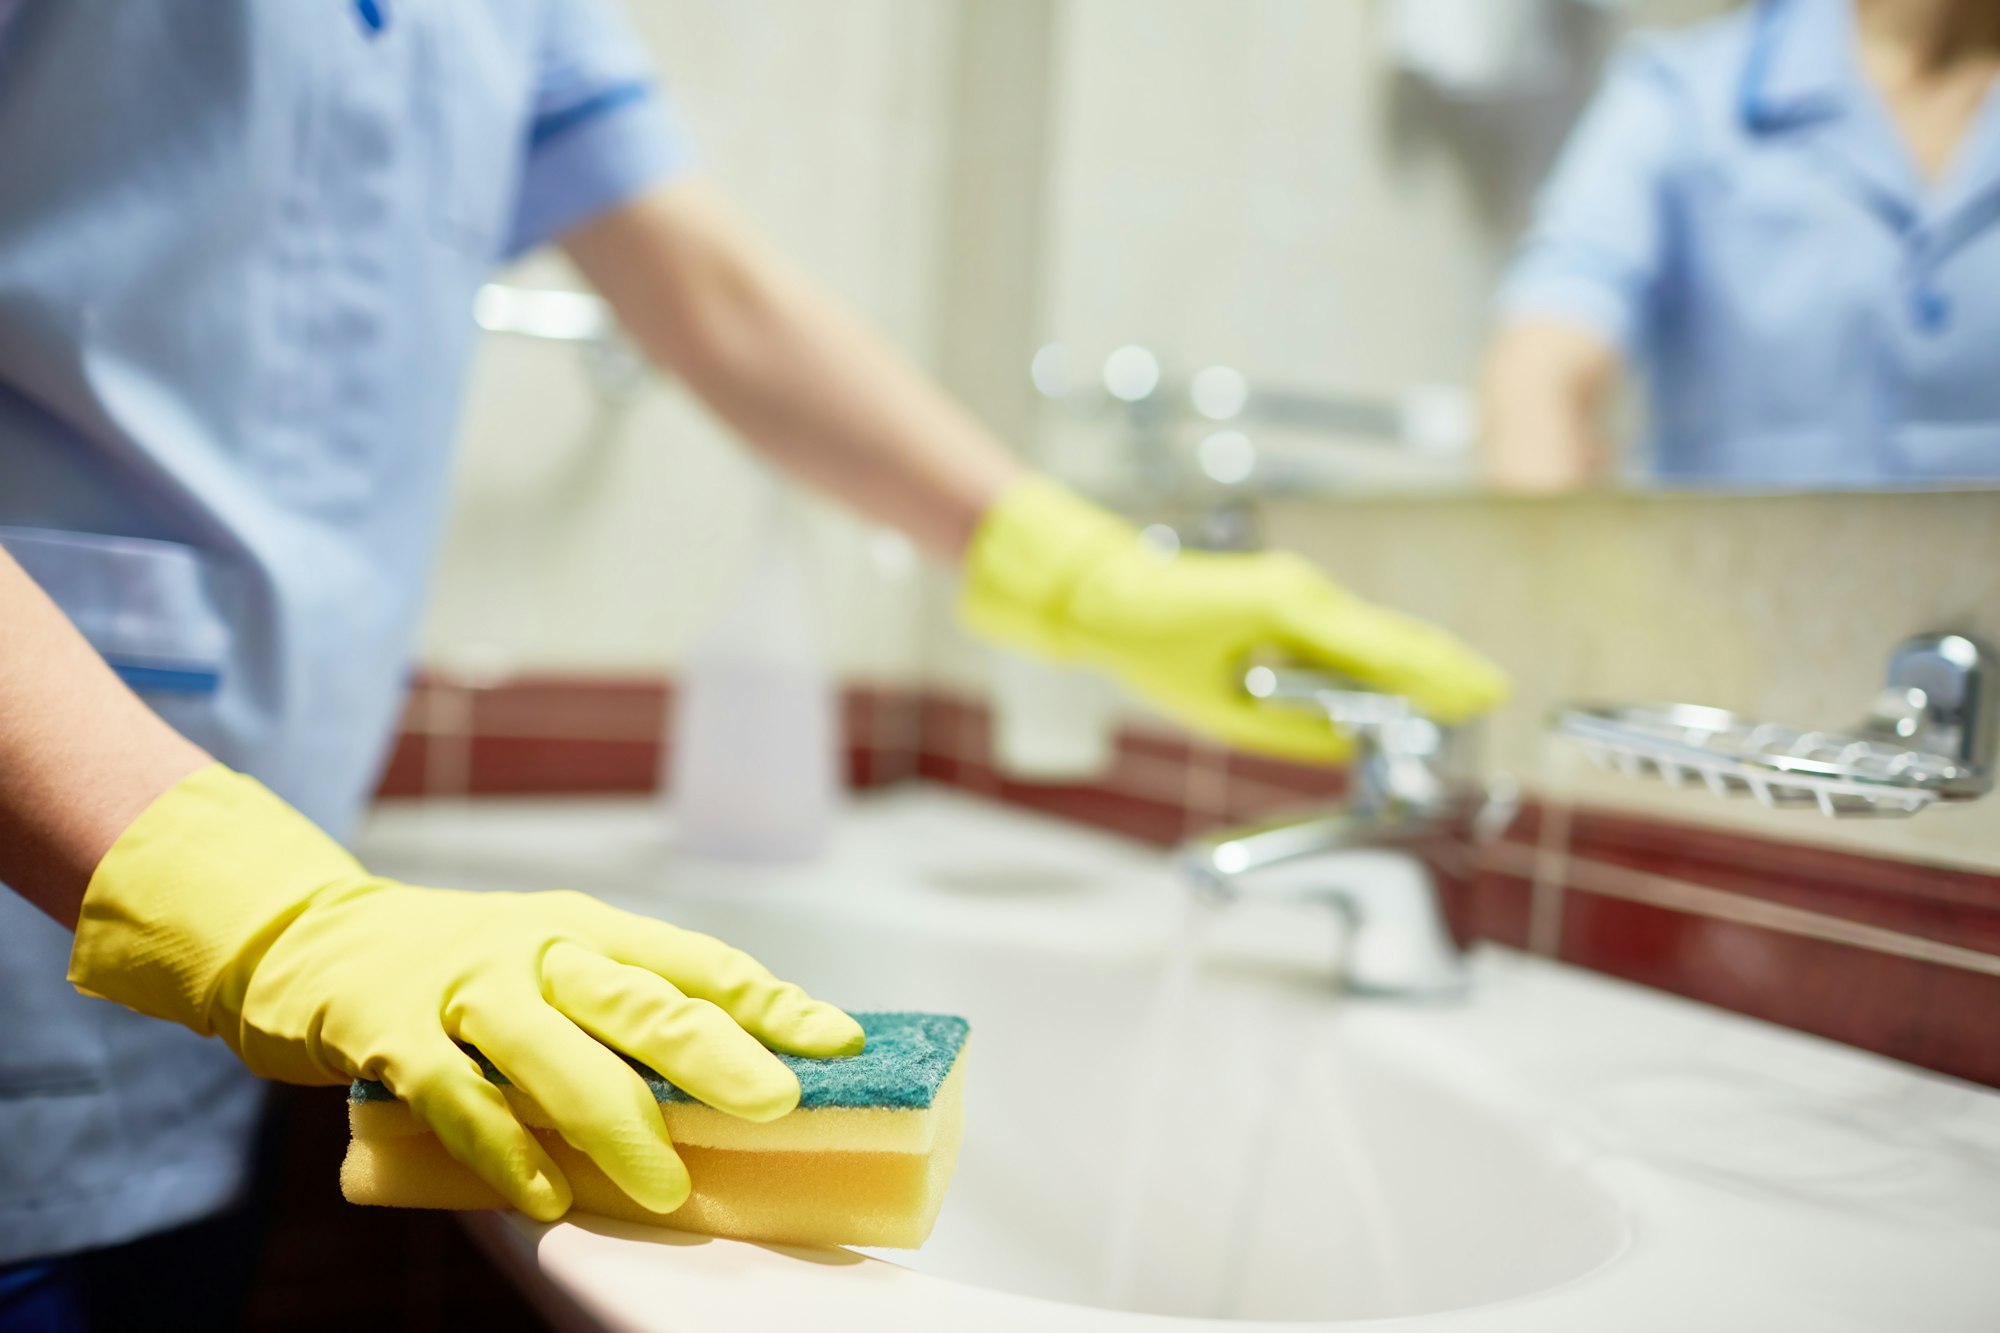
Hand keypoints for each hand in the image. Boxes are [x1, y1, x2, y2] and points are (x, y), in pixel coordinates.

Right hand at [68, 765, 862, 1220]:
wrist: (305, 938)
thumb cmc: (458, 967)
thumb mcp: (548, 963)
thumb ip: (619, 1016)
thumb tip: (731, 1082)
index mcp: (588, 927)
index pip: (696, 962)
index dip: (770, 1001)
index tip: (838, 1041)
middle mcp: (536, 946)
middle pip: (638, 999)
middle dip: (714, 1054)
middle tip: (776, 1103)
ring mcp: (463, 985)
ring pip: (555, 1051)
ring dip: (617, 1121)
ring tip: (670, 1186)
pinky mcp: (388, 1029)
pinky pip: (457, 1095)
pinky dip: (503, 1149)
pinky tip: (542, 1197)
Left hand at [959, 478, 1507, 760]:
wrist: (1106, 594)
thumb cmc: (1151, 645)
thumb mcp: (1220, 709)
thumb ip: (1291, 732)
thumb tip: (1347, 745)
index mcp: (1288, 610)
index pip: (1381, 649)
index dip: (1435, 677)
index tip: (1478, 694)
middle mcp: (1302, 591)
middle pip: (1391, 634)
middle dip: (1443, 667)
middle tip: (1491, 694)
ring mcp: (1296, 589)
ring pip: (1373, 631)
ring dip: (1415, 664)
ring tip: (1461, 694)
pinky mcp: (1286, 596)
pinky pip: (1346, 631)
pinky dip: (1380, 656)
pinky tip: (1404, 678)